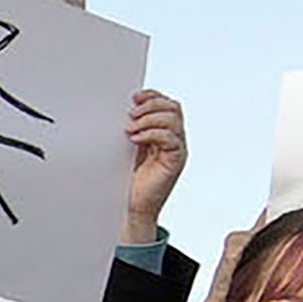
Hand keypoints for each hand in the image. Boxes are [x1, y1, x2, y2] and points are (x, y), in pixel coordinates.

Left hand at [121, 88, 188, 243]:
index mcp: (164, 132)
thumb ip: (133, 128)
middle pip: (173, 108)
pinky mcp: (175, 161)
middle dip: (151, 105)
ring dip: (150, 119)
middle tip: (131, 114)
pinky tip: (135, 139)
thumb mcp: (129, 147)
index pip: (167, 105)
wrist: (132, 205)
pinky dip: (152, 134)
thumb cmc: (129, 178)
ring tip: (131, 129)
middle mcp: (174, 139)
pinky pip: (171, 139)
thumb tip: (125, 108)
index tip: (134, 96)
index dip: (153, 96)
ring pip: (173, 120)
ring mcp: (177, 149)